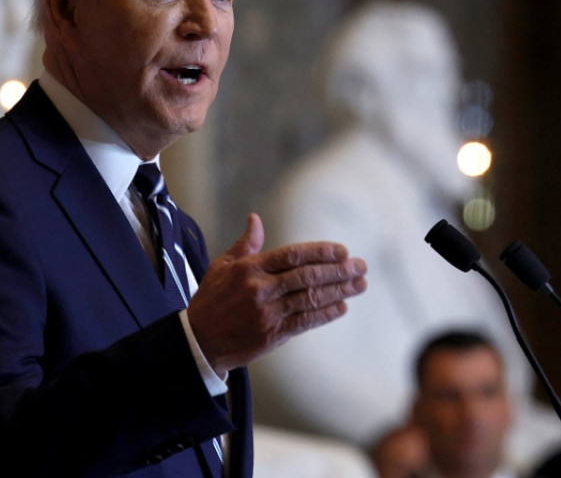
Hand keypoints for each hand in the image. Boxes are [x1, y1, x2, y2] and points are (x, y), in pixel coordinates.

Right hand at [186, 213, 366, 375]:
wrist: (199, 341)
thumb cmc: (211, 299)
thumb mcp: (222, 266)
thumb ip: (245, 244)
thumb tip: (255, 218)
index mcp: (249, 268)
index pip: (292, 255)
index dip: (320, 252)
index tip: (342, 251)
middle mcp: (260, 289)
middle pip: (307, 276)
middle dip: (339, 271)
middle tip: (361, 266)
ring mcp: (268, 313)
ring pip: (310, 299)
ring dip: (339, 291)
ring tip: (360, 285)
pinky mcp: (272, 334)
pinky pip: (305, 322)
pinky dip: (325, 314)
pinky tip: (342, 307)